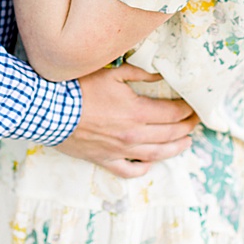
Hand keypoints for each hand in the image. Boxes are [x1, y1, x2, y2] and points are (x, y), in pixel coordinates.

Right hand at [56, 65, 198, 177]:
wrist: (48, 111)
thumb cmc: (79, 89)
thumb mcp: (112, 73)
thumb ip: (139, 75)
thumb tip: (159, 76)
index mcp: (137, 112)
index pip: (173, 114)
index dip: (188, 111)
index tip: (195, 107)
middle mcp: (133, 135)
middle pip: (170, 134)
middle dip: (187, 127)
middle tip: (195, 122)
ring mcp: (119, 150)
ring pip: (156, 154)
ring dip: (175, 149)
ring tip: (186, 143)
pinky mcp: (104, 160)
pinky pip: (129, 170)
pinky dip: (142, 168)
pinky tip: (150, 163)